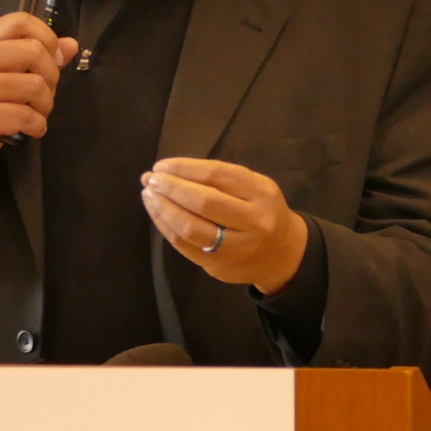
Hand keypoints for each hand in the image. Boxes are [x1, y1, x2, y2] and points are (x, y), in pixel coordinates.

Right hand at [0, 12, 78, 178]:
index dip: (47, 37)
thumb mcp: (8, 73)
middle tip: (44, 94)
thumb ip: (39, 57)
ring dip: (45, 106)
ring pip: (35, 86)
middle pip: (34, 51)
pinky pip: (27, 116)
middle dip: (52, 77)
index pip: (20, 21)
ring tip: (35, 113)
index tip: (53, 58)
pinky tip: (29, 129)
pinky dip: (37, 126)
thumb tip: (70, 45)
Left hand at [140, 158, 307, 294]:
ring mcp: (236, 247)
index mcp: (261, 193)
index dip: (184, 168)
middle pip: (204, 202)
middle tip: (150, 179)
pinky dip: (166, 227)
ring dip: (163, 209)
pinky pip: (185, 246)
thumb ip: (219, 179)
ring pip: (191, 228)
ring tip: (148, 195)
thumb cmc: (260, 211)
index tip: (161, 165)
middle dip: (171, 188)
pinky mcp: (219, 265)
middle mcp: (253, 221)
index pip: (216, 175)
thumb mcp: (253, 187)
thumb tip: (169, 171)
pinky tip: (157, 213)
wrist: (282, 255)